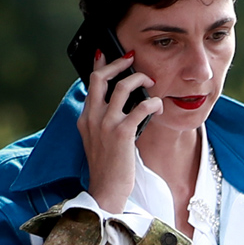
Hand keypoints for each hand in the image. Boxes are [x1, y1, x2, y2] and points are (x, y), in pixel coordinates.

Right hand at [80, 52, 151, 211]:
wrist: (105, 191)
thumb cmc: (107, 168)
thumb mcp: (98, 140)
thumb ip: (103, 122)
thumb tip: (122, 104)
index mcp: (85, 118)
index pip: (91, 83)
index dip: (100, 64)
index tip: (108, 52)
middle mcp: (92, 117)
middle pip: (101, 77)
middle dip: (118, 63)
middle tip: (132, 57)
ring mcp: (106, 125)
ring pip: (121, 87)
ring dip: (139, 79)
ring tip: (150, 81)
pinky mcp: (122, 134)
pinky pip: (140, 108)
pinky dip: (152, 103)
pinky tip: (158, 106)